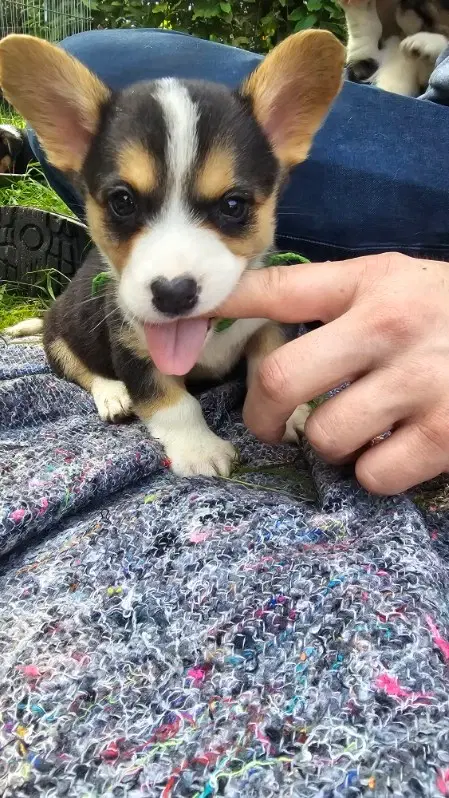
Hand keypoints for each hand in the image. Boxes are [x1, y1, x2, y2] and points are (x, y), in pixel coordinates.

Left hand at [217, 253, 448, 494]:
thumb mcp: (396, 281)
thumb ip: (335, 295)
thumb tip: (255, 308)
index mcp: (370, 285)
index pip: (276, 291)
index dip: (221, 308)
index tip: (184, 323)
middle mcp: (386, 328)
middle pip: (280, 380)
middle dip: (260, 416)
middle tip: (268, 426)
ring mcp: (417, 382)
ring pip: (324, 437)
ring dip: (329, 446)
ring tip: (357, 430)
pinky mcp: (444, 435)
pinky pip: (373, 474)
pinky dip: (372, 472)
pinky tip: (391, 449)